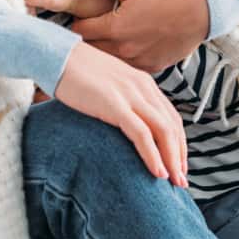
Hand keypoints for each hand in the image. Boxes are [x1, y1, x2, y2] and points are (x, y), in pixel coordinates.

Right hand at [55, 40, 188, 186]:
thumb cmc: (76, 73)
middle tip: (182, 182)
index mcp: (143, 83)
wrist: (57, 56)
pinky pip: (141, 134)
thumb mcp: (108, 85)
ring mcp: (130, 95)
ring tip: (174, 182)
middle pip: (172, 126)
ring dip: (172, 159)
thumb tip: (124, 124)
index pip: (171, 117)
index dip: (179, 143)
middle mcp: (143, 88)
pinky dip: (153, 155)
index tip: (179, 165)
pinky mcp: (114, 104)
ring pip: (163, 131)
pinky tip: (158, 172)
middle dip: (180, 156)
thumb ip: (121, 100)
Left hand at [70, 0, 209, 72]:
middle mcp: (124, 49)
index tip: (83, 15)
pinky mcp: (151, 68)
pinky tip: (135, 43)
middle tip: (99, 23)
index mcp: (115, 28)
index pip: (80, 30)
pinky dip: (127, 56)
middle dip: (91, 36)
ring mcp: (138, 62)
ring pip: (109, 59)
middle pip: (91, 47)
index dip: (79, 21)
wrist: (202, 12)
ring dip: (108, 48)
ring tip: (118, 33)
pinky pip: (129, 65)